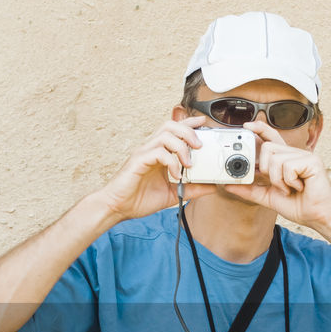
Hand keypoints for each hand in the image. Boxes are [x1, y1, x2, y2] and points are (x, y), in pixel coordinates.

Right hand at [96, 116, 218, 219]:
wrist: (118, 208)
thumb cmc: (139, 199)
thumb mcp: (172, 194)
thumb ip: (192, 189)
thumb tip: (212, 187)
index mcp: (158, 153)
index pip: (175, 130)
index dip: (189, 123)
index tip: (203, 123)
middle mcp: (151, 149)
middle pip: (170, 125)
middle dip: (188, 131)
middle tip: (200, 147)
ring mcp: (143, 153)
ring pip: (165, 134)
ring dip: (182, 146)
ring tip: (189, 163)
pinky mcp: (138, 161)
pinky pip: (158, 152)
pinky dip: (172, 162)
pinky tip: (176, 175)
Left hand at [223, 120, 330, 226]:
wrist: (316, 216)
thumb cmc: (297, 205)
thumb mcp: (267, 197)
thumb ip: (249, 190)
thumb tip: (228, 186)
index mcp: (285, 159)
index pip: (271, 138)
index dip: (260, 129)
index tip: (247, 126)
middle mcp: (294, 154)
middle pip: (267, 148)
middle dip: (265, 169)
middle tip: (277, 183)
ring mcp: (304, 156)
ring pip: (276, 158)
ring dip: (278, 180)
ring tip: (289, 188)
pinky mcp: (312, 161)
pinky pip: (288, 166)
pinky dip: (288, 181)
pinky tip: (299, 187)